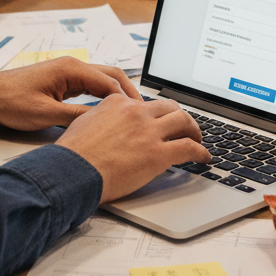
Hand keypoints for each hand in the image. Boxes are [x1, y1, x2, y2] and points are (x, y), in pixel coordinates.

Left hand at [0, 56, 141, 131]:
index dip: (127, 100)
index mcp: (71, 69)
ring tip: (131, 113)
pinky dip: (103, 96)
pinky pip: (90, 85)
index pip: (110, 82)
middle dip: (129, 94)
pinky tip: (109, 110)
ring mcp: (68, 71)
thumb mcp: (46, 115)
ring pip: (102, 80)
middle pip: (111, 76)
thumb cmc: (10, 102)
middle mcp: (72, 66)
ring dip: (117, 95)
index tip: (140, 115)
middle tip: (143, 112)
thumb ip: (77, 118)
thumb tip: (102, 124)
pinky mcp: (62, 80)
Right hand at [56, 94, 210, 201]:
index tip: (160, 121)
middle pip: (169, 107)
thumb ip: (102, 118)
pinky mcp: (157, 153)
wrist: (71, 172)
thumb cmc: (72, 155)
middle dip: (179, 117)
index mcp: (117, 103)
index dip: (156, 114)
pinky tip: (204, 158)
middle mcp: (135, 112)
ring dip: (194, 130)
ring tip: (197, 140)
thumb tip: (108, 124)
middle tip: (184, 127)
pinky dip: (200, 152)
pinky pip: (188, 147)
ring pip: (183, 120)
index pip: (145, 103)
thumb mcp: (84, 123)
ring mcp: (148, 131)